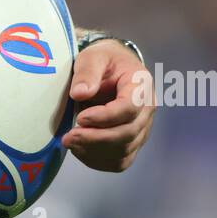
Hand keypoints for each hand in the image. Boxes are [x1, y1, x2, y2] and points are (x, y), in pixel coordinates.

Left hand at [61, 37, 154, 171]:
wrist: (113, 68)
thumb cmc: (104, 61)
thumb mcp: (93, 56)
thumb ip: (87, 72)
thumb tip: (80, 93)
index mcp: (141, 84)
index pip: (130, 107)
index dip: (105, 117)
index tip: (81, 118)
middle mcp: (147, 109)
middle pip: (128, 133)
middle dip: (96, 138)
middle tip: (69, 136)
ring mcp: (142, 128)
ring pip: (124, 151)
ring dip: (94, 151)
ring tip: (70, 142)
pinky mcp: (133, 143)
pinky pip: (120, 161)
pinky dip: (99, 161)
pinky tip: (79, 151)